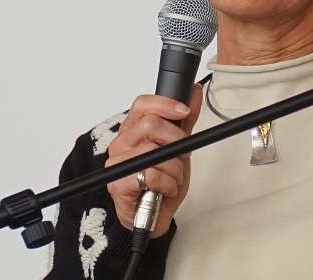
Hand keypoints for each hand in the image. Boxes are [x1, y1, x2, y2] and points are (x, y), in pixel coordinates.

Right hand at [104, 85, 202, 237]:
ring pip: (157, 153)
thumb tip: (194, 93)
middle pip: (152, 125)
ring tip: (171, 180)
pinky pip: (152, 175)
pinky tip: (164, 190)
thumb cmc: (162, 184)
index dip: (165, 105)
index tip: (184, 112)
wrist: (153, 218)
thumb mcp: (179, 149)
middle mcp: (122, 143)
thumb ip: (184, 122)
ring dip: (175, 170)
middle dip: (177, 143)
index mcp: (132, 130)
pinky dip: (167, 185)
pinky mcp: (117, 182)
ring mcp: (118, 162)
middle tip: (180, 158)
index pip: (143, 104)